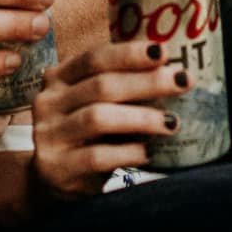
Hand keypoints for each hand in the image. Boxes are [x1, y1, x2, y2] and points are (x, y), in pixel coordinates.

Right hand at [30, 41, 186, 201]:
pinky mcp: (57, 167)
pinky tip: (147, 152)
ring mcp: (49, 135)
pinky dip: (126, 152)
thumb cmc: (85, 135)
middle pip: (101, 85)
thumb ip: (119, 89)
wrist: (50, 179)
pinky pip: (96, 156)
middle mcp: (48, 101)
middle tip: (182, 81)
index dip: (129, 53)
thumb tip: (172, 74)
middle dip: (146, 82)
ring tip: (172, 122)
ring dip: (141, 118)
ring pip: (98, 118)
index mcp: (59, 77)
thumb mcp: (92, 104)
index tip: (163, 52)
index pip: (94, 57)